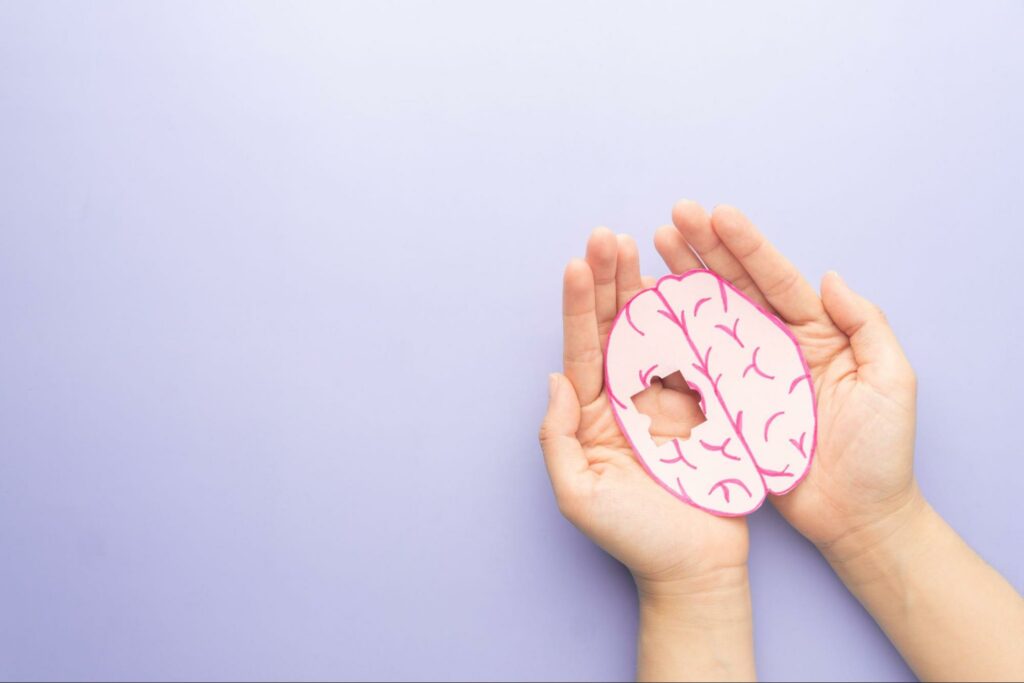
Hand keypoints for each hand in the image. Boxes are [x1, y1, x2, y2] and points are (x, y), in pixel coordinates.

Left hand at [539, 228, 747, 597]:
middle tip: (609, 237)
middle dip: (610, 281)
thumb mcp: (578, 493)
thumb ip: (558, 437)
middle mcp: (627, 398)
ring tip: (638, 246)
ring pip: (653, 332)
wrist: (696, 569)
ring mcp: (667, 398)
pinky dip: (690, 318)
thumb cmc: (634, 537)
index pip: (583, 348)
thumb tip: (554, 379)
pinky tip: (684, 283)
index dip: (580, 306)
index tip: (579, 263)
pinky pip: (696, 354)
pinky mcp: (705, 406)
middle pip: (615, 328)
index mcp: (593, 414)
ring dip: (644, 288)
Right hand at [653, 200, 919, 560]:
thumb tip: (829, 276)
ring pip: (708, 318)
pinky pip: (693, 366)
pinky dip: (670, 336)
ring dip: (681, 281)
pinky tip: (649, 309)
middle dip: (704, 250)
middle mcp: (776, 346)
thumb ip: (866, 324)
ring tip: (653, 248)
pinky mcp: (726, 407)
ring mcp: (747, 376)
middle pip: (735, 288)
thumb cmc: (881, 453)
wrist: (857, 517)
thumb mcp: (890, 380)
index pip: (776, 279)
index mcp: (817, 333)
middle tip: (674, 217)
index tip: (716, 214)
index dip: (746, 246)